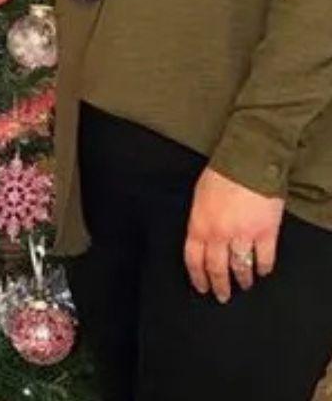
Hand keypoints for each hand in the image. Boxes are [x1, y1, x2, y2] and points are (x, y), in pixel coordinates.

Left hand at [184, 166, 283, 301]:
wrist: (247, 163)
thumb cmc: (219, 176)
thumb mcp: (198, 199)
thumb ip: (200, 221)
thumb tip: (203, 239)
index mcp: (198, 226)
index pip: (193, 260)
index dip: (197, 277)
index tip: (201, 288)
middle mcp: (219, 235)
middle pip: (217, 268)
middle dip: (219, 285)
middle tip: (222, 296)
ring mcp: (243, 235)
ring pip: (241, 267)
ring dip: (242, 279)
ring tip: (244, 285)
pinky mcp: (266, 233)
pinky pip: (264, 259)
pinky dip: (264, 268)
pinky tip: (263, 272)